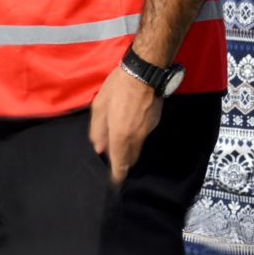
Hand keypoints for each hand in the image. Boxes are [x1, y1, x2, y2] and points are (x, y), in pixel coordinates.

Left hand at [89, 63, 164, 184]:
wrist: (144, 72)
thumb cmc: (118, 88)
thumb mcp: (99, 107)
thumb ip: (98, 130)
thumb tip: (98, 147)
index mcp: (121, 136)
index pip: (121, 164)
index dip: (117, 176)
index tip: (114, 182)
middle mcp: (137, 137)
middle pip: (130, 158)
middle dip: (122, 162)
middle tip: (112, 156)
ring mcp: (148, 130)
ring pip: (138, 147)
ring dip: (128, 148)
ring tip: (118, 137)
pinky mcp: (155, 121)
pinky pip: (143, 136)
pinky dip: (135, 136)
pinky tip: (129, 123)